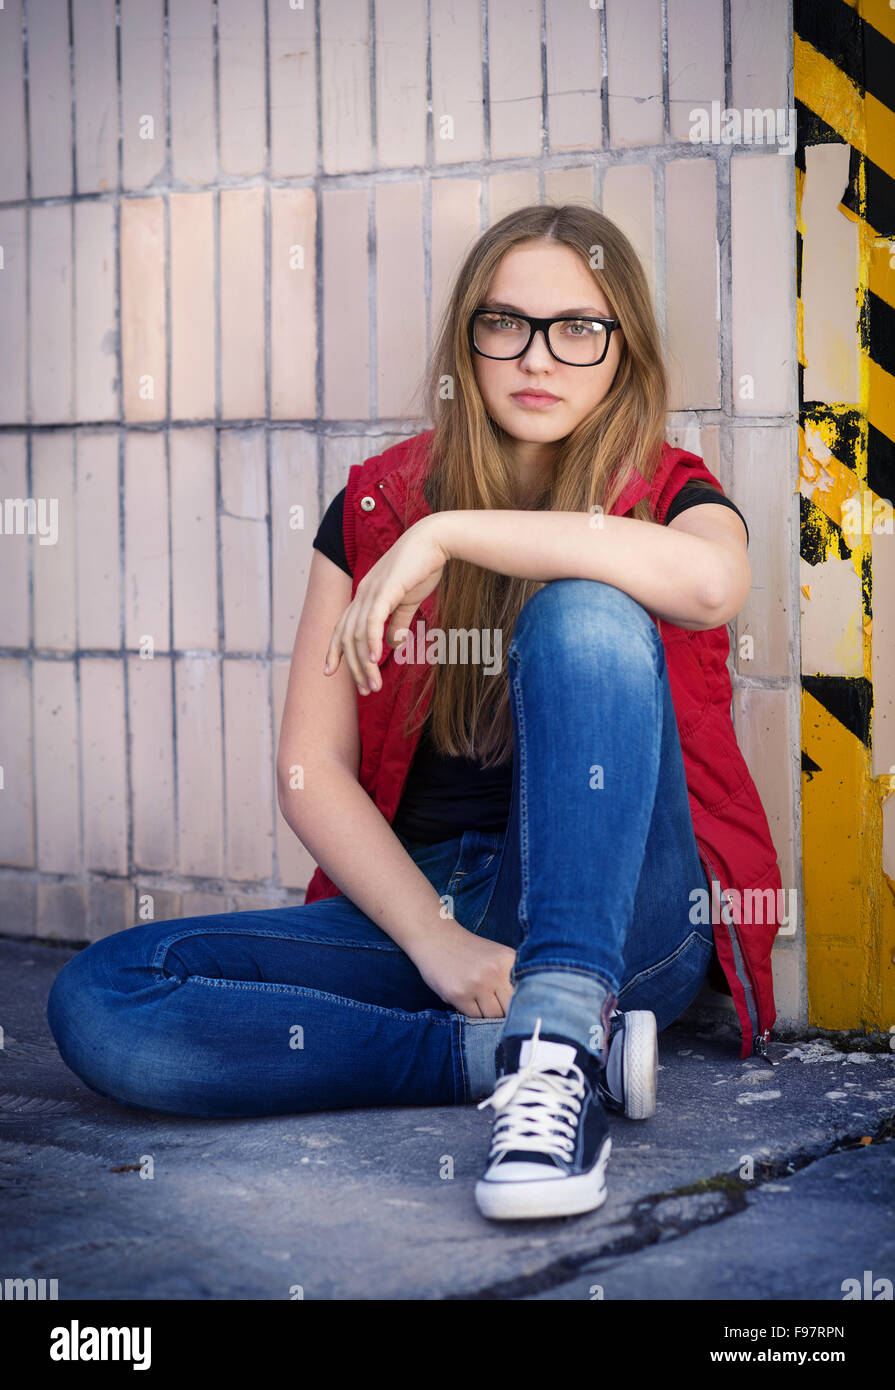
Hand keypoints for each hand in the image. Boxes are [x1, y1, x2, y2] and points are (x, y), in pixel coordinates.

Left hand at [323, 515, 447, 694]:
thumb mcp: (407, 601)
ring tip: (374, 685)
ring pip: (359, 635)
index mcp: (364, 596)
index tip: (330, 672)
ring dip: (365, 664)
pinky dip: (372, 642)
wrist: (434, 540)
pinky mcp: (385, 590)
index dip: (334, 650)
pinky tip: (377, 659)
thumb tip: (393, 644)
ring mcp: (371, 592)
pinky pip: (372, 621)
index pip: (341, 628)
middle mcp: (362, 595)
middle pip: (347, 637)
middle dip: (353, 667)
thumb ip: (398, 623)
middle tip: (365, 690)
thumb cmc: (422, 567)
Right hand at [408, 918, 515, 1017]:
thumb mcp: (496, 957)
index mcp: (510, 960)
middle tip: (496, 1007)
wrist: (436, 937)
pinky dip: (471, 1013)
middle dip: (505, 1012)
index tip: (517, 1010)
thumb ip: (511, 979)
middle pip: (510, 1009)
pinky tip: (465, 998)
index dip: (521, 1006)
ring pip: (492, 1016)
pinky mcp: (458, 994)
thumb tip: (522, 1014)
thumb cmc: (469, 951)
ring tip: (478, 999)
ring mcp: (477, 983)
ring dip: (486, 1014)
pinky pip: (473, 1017)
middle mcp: (496, 971)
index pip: (526, 995)